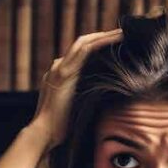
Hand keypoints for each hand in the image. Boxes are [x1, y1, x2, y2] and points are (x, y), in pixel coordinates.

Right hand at [30, 29, 123, 151]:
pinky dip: (102, 42)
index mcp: (61, 76)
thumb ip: (86, 100)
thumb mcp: (77, 110)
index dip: (98, 48)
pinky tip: (117, 39)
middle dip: (102, 37)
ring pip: (84, 43)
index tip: (116, 47)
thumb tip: (107, 101)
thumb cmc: (61, 130)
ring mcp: (59, 68)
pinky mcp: (63, 72)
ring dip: (104, 36)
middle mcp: (58, 68)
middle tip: (122, 34)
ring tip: (123, 33)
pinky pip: (85, 50)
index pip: (81, 56)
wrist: (44, 135)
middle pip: (82, 45)